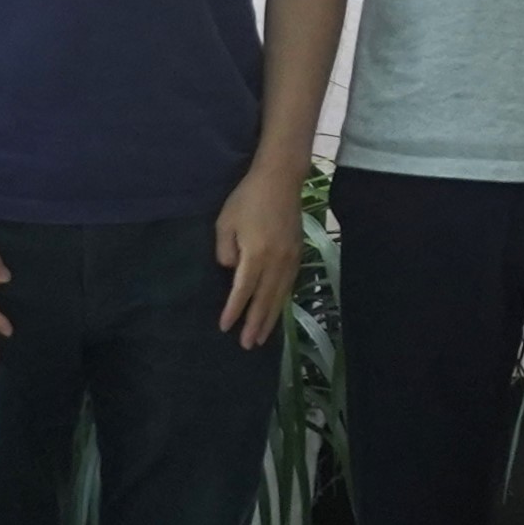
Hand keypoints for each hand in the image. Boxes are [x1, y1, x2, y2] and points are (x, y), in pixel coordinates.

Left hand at [212, 162, 305, 346]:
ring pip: (280, 295)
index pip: (243, 290)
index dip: (234, 310)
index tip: (225, 327)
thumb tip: (231, 271)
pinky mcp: (298, 253)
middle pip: (265, 299)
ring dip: (271, 317)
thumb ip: (225, 250)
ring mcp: (290, 258)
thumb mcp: (226, 222)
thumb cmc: (248, 198)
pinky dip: (282, 301)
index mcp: (256, 254)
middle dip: (255, 323)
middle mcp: (276, 261)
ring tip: (263, 337)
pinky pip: (289, 284)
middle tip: (248, 345)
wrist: (281, 179)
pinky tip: (277, 310)